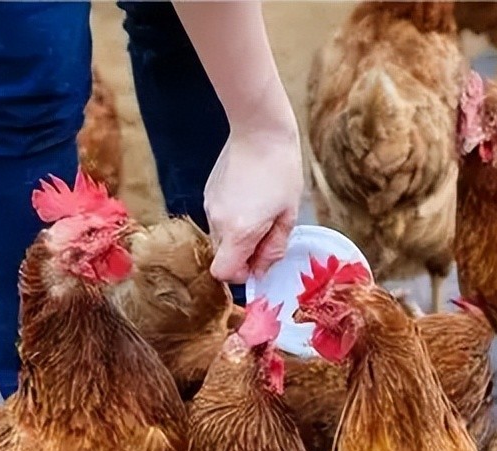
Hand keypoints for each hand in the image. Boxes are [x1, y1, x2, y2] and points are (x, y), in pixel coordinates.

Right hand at [204, 122, 302, 282]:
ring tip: (260, 211)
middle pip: (222, 256)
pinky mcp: (208, 193)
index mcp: (239, 231)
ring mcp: (209, 206)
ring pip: (220, 238)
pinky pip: (218, 219)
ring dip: (238, 236)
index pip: (223, 273)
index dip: (241, 275)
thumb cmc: (281, 169)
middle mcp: (217, 221)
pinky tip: (249, 198)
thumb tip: (261, 270)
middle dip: (243, 255)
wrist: (259, 129)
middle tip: (267, 233)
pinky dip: (232, 219)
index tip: (259, 262)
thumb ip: (274, 248)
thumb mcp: (288, 214)